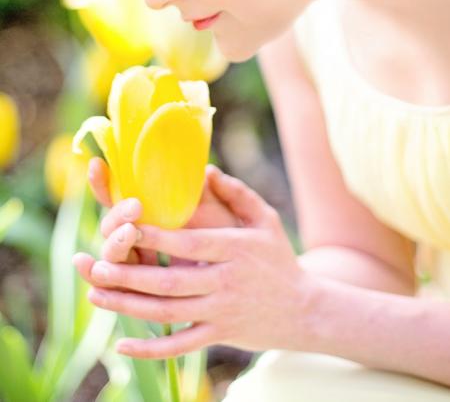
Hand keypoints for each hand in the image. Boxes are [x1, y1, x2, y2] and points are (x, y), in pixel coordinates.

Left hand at [74, 170, 316, 359]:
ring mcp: (220, 312)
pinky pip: (180, 345)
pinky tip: (123, 346)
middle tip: (95, 266)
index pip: (189, 242)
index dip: (155, 236)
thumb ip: (237, 193)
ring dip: (128, 306)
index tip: (124, 227)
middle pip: (170, 281)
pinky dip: (150, 349)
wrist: (305, 311)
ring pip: (167, 313)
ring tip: (95, 295)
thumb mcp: (266, 220)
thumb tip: (206, 170)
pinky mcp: (218, 336)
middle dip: (129, 275)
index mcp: (234, 249)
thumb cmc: (279, 259)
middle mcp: (225, 282)